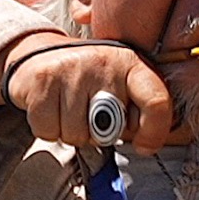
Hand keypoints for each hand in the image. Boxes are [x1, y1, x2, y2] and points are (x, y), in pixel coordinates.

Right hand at [0, 32, 172, 155]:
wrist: (42, 53)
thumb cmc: (91, 80)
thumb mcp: (124, 89)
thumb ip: (141, 114)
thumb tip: (145, 145)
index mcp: (133, 65)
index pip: (156, 102)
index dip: (153, 133)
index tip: (144, 146)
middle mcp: (104, 62)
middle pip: (110, 129)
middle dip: (101, 134)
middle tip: (94, 118)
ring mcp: (71, 68)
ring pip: (76, 134)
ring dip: (72, 133)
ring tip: (71, 112)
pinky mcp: (42, 78)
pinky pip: (48, 130)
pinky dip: (49, 129)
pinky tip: (52, 110)